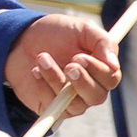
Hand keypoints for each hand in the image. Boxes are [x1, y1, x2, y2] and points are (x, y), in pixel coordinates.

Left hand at [4, 14, 120, 119]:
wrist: (23, 38)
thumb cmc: (57, 33)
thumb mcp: (82, 28)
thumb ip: (102, 42)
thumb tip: (114, 64)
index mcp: (101, 70)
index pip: (110, 79)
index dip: (98, 70)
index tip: (80, 57)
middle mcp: (89, 89)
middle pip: (96, 97)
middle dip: (82, 82)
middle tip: (68, 65)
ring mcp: (70, 101)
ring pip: (73, 104)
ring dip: (56, 80)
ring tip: (42, 58)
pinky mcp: (50, 108)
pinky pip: (52, 107)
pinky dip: (43, 87)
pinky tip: (34, 71)